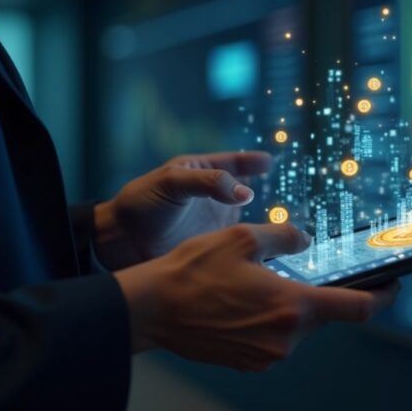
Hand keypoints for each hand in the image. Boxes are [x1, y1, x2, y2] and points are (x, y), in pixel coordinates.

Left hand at [94, 151, 271, 268]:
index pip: (232, 162)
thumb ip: (210, 183)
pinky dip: (251, 246)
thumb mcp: (173, 182)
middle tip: (291, 196)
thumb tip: (247, 193)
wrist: (120, 242)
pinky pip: (236, 244)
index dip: (252, 161)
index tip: (271, 160)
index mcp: (200, 173)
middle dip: (267, 193)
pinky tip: (267, 250)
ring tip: (287, 229)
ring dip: (263, 224)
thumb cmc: (140, 204)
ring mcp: (212, 222)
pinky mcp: (211, 246)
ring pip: (245, 219)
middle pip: (245, 191)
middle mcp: (211, 198)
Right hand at [113, 223, 399, 370]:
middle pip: (324, 315)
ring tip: (257, 283)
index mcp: (293, 307)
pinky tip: (243, 302)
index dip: (382, 296)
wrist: (151, 310)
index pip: (359, 309)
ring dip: (289, 306)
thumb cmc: (194, 271)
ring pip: (297, 327)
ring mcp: (267, 356)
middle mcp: (286, 339)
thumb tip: (305, 240)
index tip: (392, 285)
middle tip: (300, 271)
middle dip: (320, 293)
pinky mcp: (248, 363)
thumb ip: (285, 237)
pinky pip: (273, 339)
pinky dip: (269, 320)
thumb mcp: (243, 237)